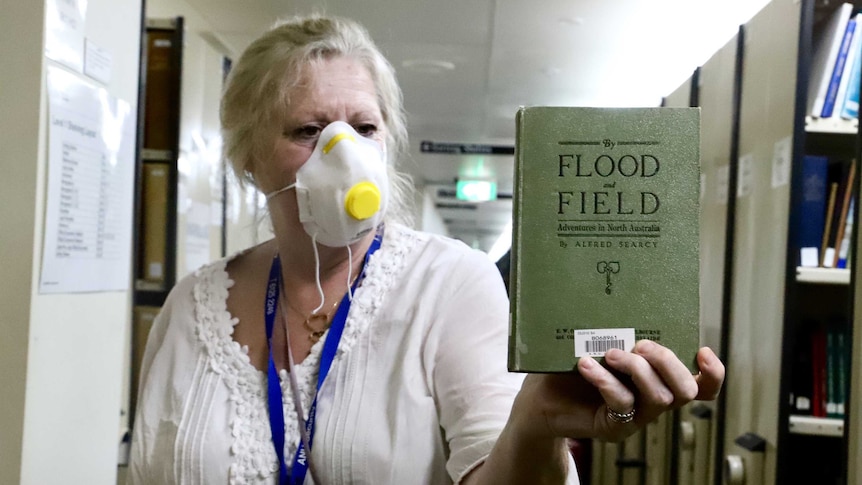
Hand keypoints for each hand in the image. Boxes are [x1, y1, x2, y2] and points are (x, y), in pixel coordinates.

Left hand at [511, 341, 723, 442]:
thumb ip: (613, 327)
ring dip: (638, 370)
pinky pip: (621, 404)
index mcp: (658, 379)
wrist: (539, 396)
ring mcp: (635, 417)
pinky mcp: (614, 427)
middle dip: (668, 362)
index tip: (702, 349)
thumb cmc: (570, 365)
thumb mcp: (596, 342)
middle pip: (685, 390)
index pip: (702, 387)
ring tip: (611, 353)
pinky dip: (605, 381)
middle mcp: (653, 400)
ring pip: (659, 398)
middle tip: (641, 344)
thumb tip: (618, 289)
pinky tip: (586, 365)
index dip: (712, 374)